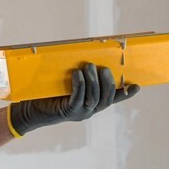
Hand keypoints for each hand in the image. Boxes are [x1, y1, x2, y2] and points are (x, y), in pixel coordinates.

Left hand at [9, 63, 139, 135]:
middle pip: (107, 98)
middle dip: (107, 81)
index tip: (137, 86)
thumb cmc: (49, 91)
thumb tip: (88, 55)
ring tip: (88, 66)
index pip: (113, 99)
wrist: (31, 107)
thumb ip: (80, 72)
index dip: (126, 94)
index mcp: (93, 104)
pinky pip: (78, 98)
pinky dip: (80, 85)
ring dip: (93, 80)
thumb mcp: (68, 80)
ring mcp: (80, 113)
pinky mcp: (68, 112)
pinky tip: (77, 74)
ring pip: (95, 98)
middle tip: (102, 67)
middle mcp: (90, 110)